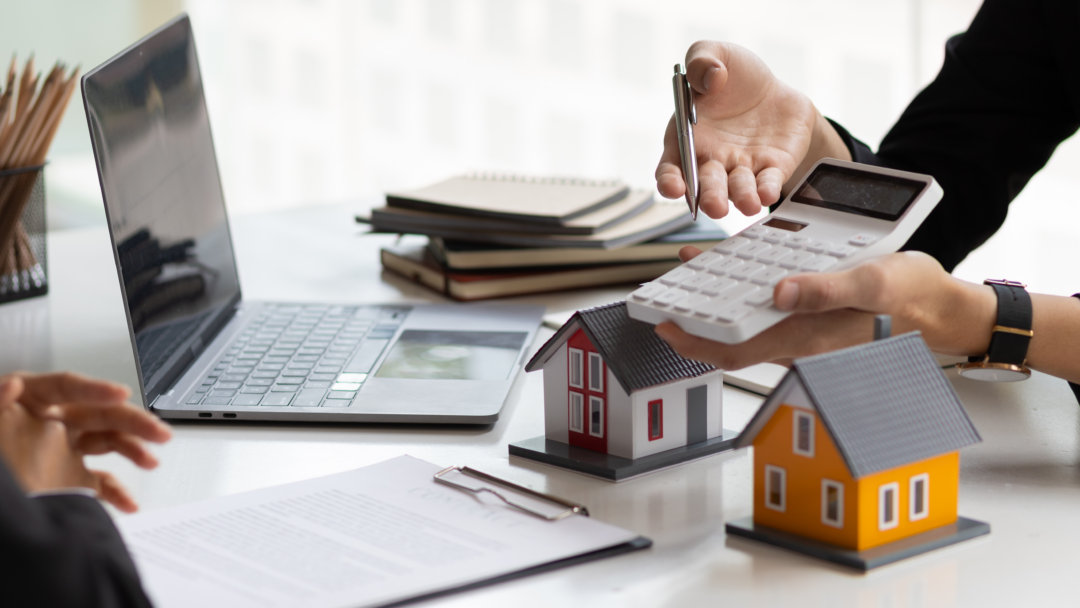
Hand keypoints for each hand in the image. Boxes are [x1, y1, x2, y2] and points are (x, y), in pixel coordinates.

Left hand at [0, 372, 172, 511]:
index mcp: (32, 401)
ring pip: (109, 443)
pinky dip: (117, 492)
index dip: (96, 389)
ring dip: (134, 450)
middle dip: (134, 421)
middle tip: (157, 431)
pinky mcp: (68, 479)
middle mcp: (53, 423)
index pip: (70, 387)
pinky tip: (128, 502)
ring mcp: (63, 452)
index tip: (120, 394)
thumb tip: (12, 386)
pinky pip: (101, 481)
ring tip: (151, 461)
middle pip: (102, 414)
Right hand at [655, 41, 849, 218]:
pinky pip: (768, 181)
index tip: (673, 187)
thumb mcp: (714, 54)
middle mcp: (712, 159)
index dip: (670, 180)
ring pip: (738, 188)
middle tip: (716, 206)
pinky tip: (768, 192)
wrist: (775, 90)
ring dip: (741, 198)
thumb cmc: (735, 77)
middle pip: (706, 185)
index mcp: (687, 138)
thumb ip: (701, 59)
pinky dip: (767, 189)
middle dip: (710, 197)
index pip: (671, 166)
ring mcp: (742, 166)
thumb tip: (711, 79)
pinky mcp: (772, 167)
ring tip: (748, 204)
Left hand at [655, 248, 995, 369]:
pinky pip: (766, 308)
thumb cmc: (911, 297)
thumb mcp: (872, 284)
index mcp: (805, 339)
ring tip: (691, 272)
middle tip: (666, 295)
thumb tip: (777, 293)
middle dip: (694, 320)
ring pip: (745, 322)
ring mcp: (802, 330)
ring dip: (717, 301)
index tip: (662, 323)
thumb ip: (825, 291)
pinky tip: (736, 263)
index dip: (694, 342)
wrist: (942, 308)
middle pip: (730, 339)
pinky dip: (744, 289)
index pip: (733, 351)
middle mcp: (797, 340)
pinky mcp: (810, 316)